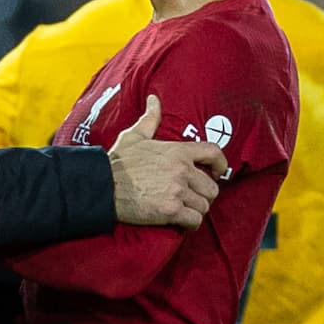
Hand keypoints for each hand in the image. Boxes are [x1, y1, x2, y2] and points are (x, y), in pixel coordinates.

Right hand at [108, 94, 225, 229]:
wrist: (103, 186)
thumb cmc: (118, 162)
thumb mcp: (134, 136)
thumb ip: (150, 118)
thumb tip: (154, 99)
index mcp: (177, 151)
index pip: (213, 153)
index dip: (220, 165)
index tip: (217, 172)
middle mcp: (181, 170)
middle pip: (212, 187)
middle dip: (203, 194)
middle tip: (191, 197)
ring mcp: (177, 191)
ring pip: (204, 206)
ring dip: (195, 210)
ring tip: (184, 209)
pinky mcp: (170, 210)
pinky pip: (194, 220)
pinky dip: (189, 223)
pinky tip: (180, 222)